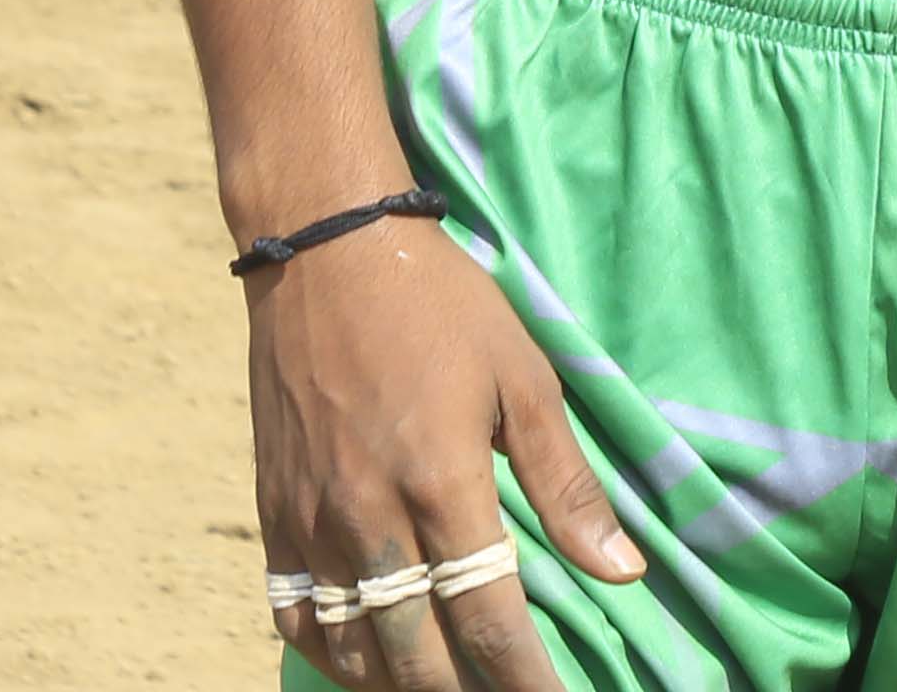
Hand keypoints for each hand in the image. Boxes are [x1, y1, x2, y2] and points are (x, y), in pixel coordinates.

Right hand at [248, 218, 640, 688]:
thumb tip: (624, 571)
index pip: (488, 622)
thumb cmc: (439, 305)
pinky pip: (294, 616)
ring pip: (352, 650)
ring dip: (399, 685)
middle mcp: (370, 515)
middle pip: (417, 657)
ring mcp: (312, 519)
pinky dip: (330, 655)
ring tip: (441, 689)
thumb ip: (567, 484)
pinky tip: (365, 663)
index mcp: (442, 482)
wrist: (324, 249)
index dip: (524, 684)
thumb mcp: (523, 377)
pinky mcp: (272, 511)